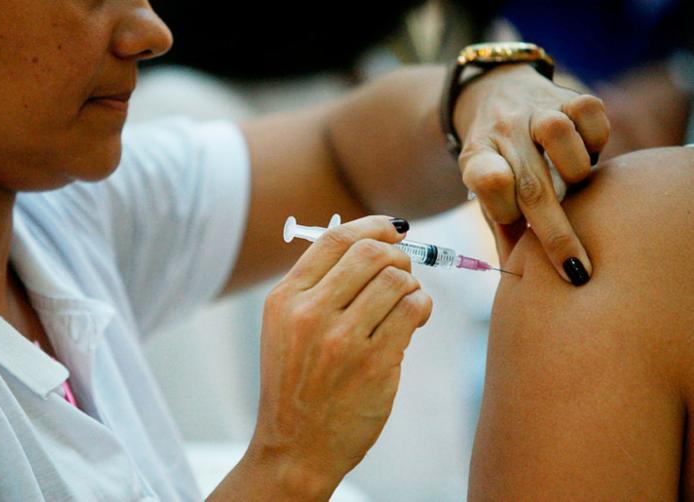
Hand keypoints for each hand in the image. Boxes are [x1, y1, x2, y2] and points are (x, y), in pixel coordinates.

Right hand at [246, 216, 431, 498]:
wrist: (296, 447)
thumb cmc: (297, 383)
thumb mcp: (285, 327)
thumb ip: (318, 285)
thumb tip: (373, 241)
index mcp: (285, 299)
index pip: (334, 239)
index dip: (373, 225)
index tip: (395, 227)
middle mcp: (309, 314)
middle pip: (371, 252)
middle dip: (398, 255)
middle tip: (403, 271)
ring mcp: (342, 340)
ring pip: (397, 278)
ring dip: (412, 284)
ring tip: (407, 302)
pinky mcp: (374, 364)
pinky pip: (413, 309)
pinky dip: (422, 306)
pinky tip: (415, 320)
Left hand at [453, 64, 610, 284]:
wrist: (493, 95)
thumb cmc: (498, 163)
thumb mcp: (485, 194)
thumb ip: (503, 231)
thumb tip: (521, 281)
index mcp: (476, 158)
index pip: (486, 183)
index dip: (504, 210)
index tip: (520, 234)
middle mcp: (503, 132)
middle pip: (530, 183)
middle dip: (556, 234)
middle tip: (576, 271)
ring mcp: (534, 110)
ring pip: (559, 137)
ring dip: (574, 171)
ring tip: (572, 183)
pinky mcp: (568, 95)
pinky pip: (590, 117)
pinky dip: (596, 139)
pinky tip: (585, 150)